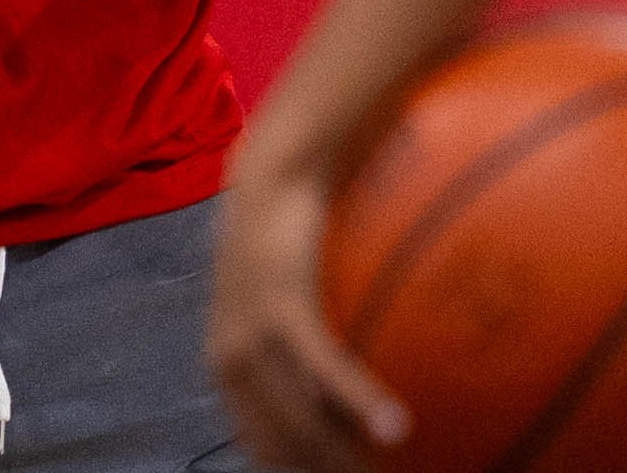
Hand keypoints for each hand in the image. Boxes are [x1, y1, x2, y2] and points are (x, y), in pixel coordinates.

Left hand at [208, 162, 409, 470]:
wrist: (269, 180)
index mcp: (229, 371)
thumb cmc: (284, 247)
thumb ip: (304, 361)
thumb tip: (345, 408)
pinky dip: (360, 402)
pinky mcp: (281, 305)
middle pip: (284, 449)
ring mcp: (253, 335)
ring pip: (303, 421)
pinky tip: (397, 428)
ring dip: (348, 457)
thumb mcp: (282, 311)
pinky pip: (325, 367)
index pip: (263, 451)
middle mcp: (232, 362)